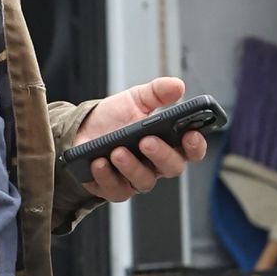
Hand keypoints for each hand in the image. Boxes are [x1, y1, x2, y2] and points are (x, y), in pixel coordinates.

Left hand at [72, 77, 207, 202]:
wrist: (81, 129)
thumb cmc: (114, 118)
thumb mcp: (135, 99)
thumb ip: (157, 92)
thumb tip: (177, 85)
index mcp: (167, 142)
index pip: (191, 149)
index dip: (195, 145)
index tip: (190, 134)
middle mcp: (155, 164)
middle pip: (171, 167)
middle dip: (161, 154)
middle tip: (146, 141)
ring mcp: (135, 178)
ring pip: (144, 181)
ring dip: (131, 166)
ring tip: (117, 151)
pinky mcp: (113, 188)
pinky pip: (115, 190)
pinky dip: (106, 177)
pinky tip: (99, 162)